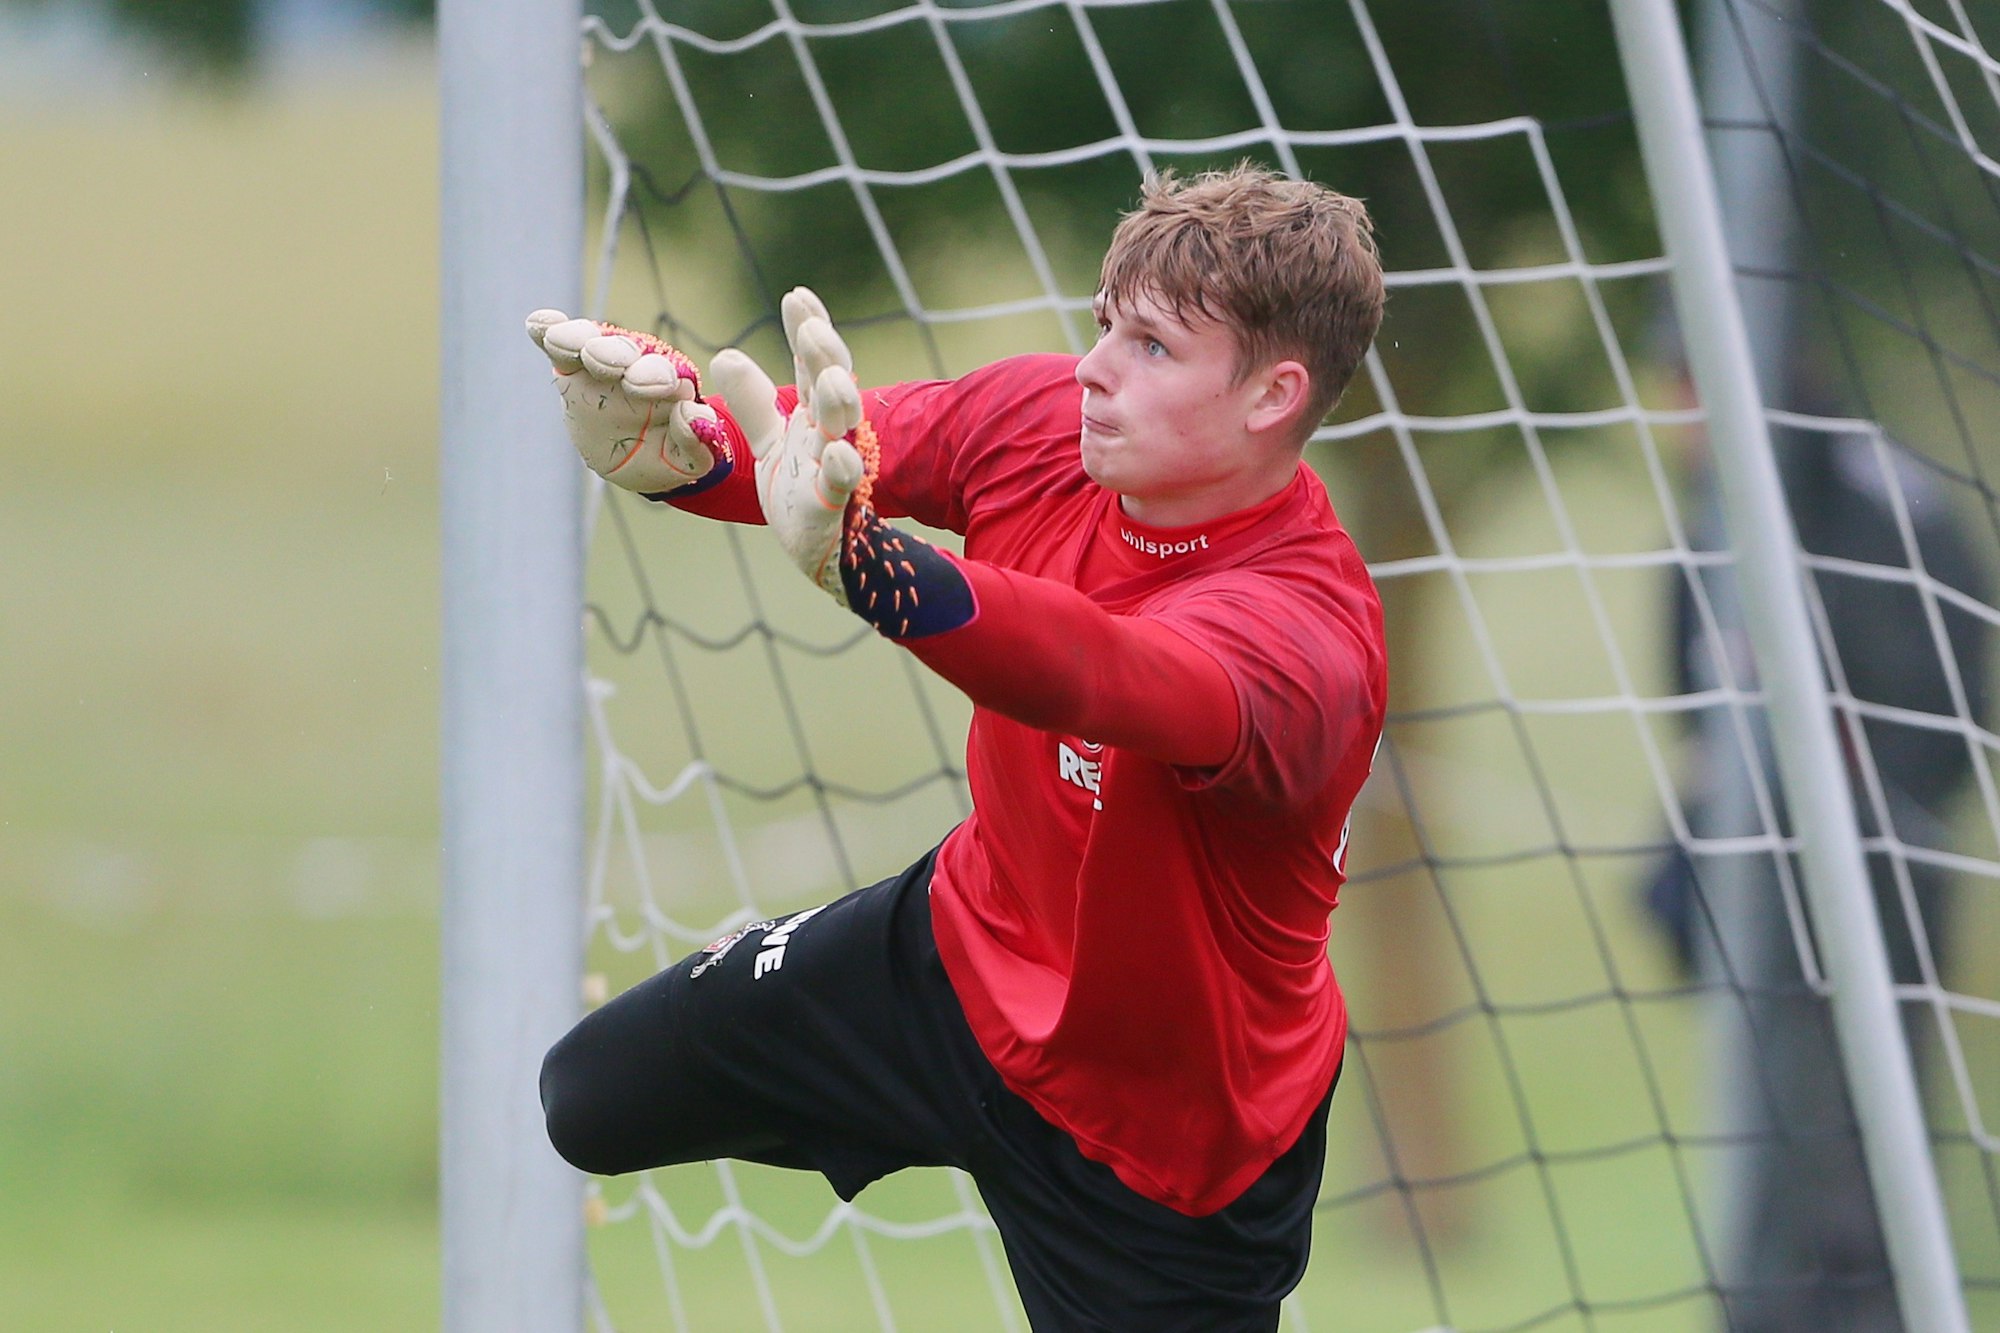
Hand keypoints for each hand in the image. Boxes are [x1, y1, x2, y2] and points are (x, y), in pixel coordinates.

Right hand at [525, 310, 726, 493]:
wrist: (637, 460)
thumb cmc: (667, 454)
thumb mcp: (686, 459)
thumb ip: (694, 441)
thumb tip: (691, 415)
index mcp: (669, 384)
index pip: (663, 373)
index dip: (659, 376)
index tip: (663, 385)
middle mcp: (635, 366)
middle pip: (624, 352)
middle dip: (615, 354)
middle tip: (608, 363)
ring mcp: (601, 365)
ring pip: (588, 343)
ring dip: (577, 339)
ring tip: (560, 341)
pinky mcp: (571, 369)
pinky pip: (558, 348)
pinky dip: (548, 331)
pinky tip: (538, 324)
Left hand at [707, 288, 869, 603]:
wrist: (821, 553)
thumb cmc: (801, 493)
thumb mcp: (771, 443)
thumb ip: (754, 403)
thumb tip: (725, 355)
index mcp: (814, 417)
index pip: (812, 365)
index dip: (807, 331)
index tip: (795, 296)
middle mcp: (830, 435)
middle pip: (832, 386)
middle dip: (826, 357)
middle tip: (813, 329)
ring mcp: (835, 469)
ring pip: (842, 430)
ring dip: (838, 402)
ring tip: (830, 378)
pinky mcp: (834, 506)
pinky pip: (841, 487)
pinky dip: (842, 471)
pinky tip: (838, 455)